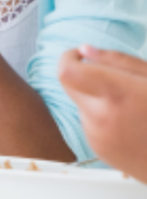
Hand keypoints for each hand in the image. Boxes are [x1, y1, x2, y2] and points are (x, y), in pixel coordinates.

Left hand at [59, 45, 146, 182]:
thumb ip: (118, 61)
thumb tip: (84, 49)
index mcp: (117, 94)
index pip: (67, 72)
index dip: (68, 58)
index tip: (79, 55)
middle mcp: (101, 116)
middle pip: (68, 85)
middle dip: (81, 74)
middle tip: (109, 76)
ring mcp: (96, 136)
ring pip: (81, 103)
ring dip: (96, 98)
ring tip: (131, 106)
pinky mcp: (97, 149)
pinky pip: (88, 123)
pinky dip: (101, 116)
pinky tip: (129, 123)